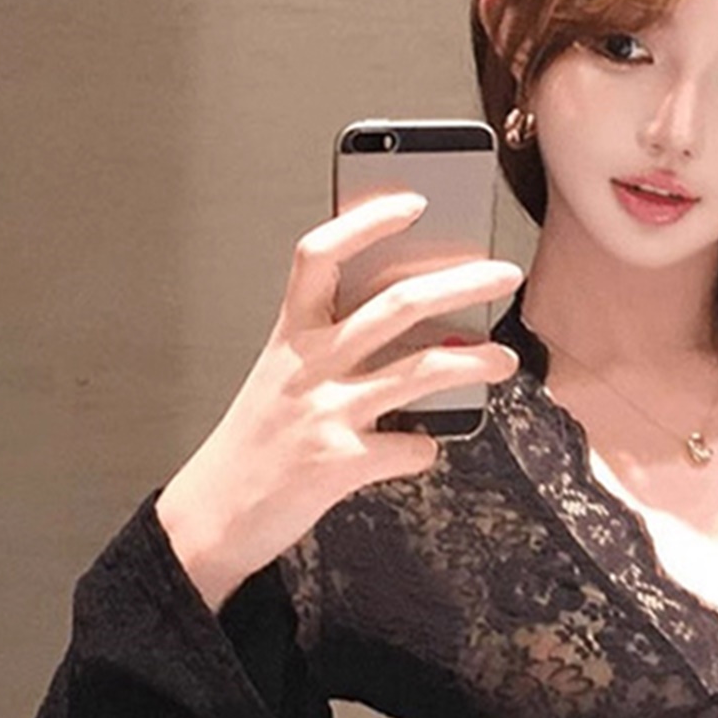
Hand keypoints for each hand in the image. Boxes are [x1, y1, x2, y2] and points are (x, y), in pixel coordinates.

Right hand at [155, 192, 523, 607]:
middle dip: (461, 283)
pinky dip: (426, 447)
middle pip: (395, 304)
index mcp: (289, 335)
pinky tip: (423, 447)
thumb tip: (414, 324)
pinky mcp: (339, 463)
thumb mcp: (281, 377)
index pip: (320, 256)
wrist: (213, 514)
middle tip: (503, 275)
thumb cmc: (256, 442)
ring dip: (474, 361)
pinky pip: (410, 447)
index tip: (414, 202)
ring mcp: (324, 413)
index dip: (366, 221)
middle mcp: (306, 365)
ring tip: (505, 359)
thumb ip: (331, 346)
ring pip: (419, 371)